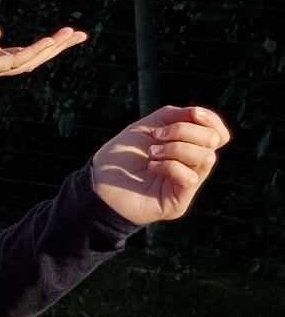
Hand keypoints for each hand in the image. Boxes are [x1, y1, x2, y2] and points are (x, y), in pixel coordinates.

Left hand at [0, 24, 88, 80]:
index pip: (28, 52)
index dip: (48, 44)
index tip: (65, 34)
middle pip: (36, 57)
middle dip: (59, 47)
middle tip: (81, 34)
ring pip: (32, 59)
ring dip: (53, 48)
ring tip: (72, 35)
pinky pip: (17, 60)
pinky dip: (34, 51)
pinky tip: (49, 41)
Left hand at [90, 105, 229, 226]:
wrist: (98, 181)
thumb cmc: (121, 155)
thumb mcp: (149, 127)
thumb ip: (175, 116)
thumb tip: (199, 115)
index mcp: (189, 148)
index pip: (218, 134)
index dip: (212, 120)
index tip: (192, 113)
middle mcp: (192, 167)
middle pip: (213, 142)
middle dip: (186, 131)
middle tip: (157, 136)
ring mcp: (187, 186)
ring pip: (206, 158)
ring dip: (176, 148)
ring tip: (151, 152)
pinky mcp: (179, 203)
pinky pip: (190, 177)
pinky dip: (170, 166)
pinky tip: (151, 167)